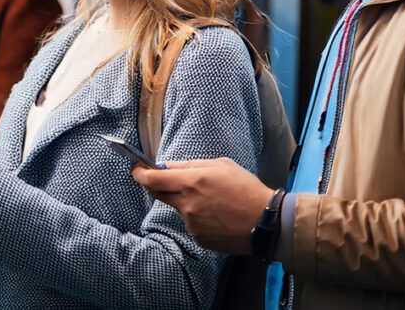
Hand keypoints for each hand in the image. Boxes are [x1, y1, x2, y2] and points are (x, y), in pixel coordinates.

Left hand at [132, 157, 274, 254]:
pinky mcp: (199, 238)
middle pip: (158, 194)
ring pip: (179, 209)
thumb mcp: (220, 165)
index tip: (136, 170)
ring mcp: (192, 224)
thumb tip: (166, 166)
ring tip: (213, 202)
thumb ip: (189, 166)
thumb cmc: (246, 188)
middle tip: (167, 180)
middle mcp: (187, 204)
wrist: (268, 222)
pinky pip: (192, 224)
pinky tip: (218, 216)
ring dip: (186, 203)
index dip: (140, 174)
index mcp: (191, 182)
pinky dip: (199, 218)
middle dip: (157, 185)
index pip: (153, 179)